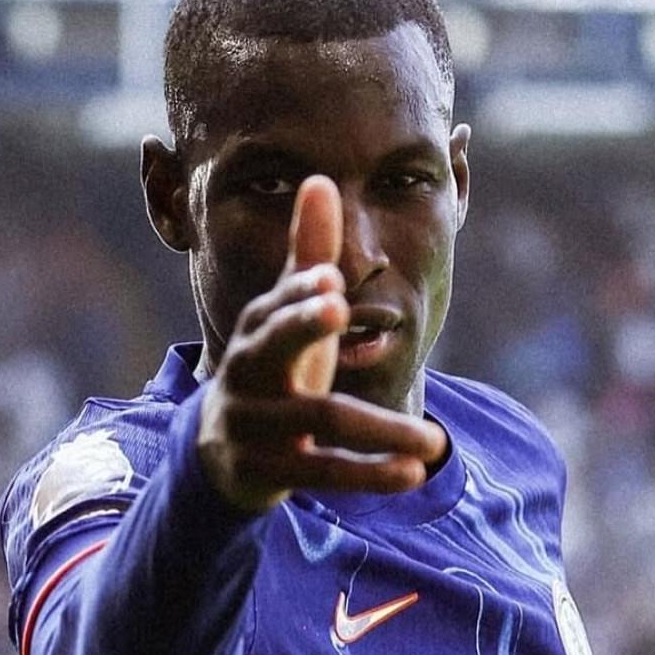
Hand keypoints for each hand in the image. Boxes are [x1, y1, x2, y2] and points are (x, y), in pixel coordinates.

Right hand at [198, 175, 445, 511]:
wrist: (222, 454)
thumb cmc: (270, 370)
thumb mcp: (286, 317)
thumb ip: (306, 256)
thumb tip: (320, 181)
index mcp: (258, 329)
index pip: (278, 303)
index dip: (301, 292)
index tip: (332, 278)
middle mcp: (249, 371)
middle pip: (275, 348)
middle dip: (305, 326)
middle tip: (342, 308)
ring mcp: (254, 425)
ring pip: (321, 421)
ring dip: (382, 431)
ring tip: (432, 443)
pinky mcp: (266, 471)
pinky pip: (323, 473)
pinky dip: (369, 474)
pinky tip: (411, 473)